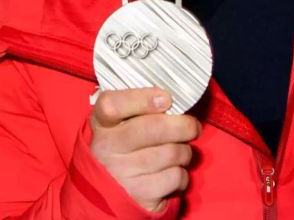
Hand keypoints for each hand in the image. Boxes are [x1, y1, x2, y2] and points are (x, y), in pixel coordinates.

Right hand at [90, 88, 199, 211]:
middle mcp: (107, 149)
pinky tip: (171, 171)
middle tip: (192, 126)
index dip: (142, 99)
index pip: (113, 105)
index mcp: (101, 124)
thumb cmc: (124, 146)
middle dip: (183, 125)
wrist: (108, 191)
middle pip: (154, 128)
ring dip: (185, 151)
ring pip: (172, 153)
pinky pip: (176, 177)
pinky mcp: (139, 197)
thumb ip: (141, 106)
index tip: (166, 99)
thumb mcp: (121, 123)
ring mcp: (122, 175)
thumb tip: (174, 97)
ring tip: (178, 151)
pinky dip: (182, 174)